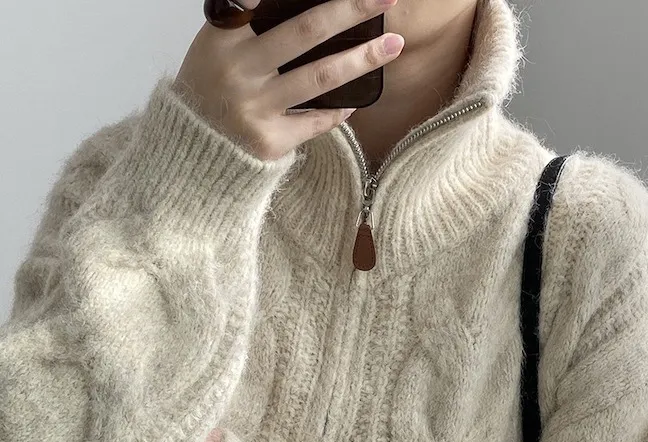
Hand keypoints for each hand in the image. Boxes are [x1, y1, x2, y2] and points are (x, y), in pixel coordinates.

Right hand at [174, 0, 403, 162]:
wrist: (188, 154)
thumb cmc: (209, 91)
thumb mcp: (216, 48)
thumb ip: (249, 25)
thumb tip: (315, 9)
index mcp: (223, 37)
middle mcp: (239, 70)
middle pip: (306, 31)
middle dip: (350, 9)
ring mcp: (255, 108)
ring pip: (320, 77)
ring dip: (363, 59)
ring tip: (393, 45)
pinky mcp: (270, 141)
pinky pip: (316, 120)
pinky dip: (340, 109)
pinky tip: (358, 98)